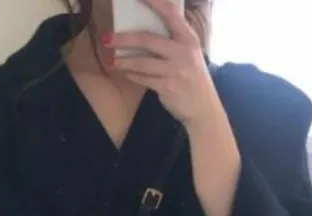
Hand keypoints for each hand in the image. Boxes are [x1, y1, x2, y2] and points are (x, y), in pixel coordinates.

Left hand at [105, 0, 221, 126]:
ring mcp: (176, 70)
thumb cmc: (192, 78)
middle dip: (124, 39)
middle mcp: (183, 52)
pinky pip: (143, 79)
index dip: (153, 1)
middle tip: (107, 39)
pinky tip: (125, 73)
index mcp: (189, 38)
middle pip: (148, 39)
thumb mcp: (190, 55)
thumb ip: (174, 41)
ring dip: (123, 61)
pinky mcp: (168, 87)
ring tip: (112, 61)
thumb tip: (145, 31)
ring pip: (142, 62)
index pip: (170, 13)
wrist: (204, 109)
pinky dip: (132, 75)